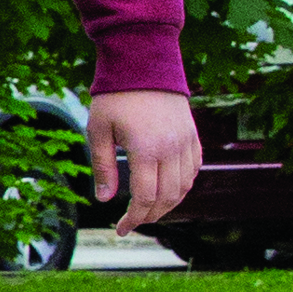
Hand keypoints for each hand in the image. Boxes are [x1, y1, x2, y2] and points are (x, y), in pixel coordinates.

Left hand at [89, 87, 204, 238]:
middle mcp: (171, 149)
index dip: (133, 218)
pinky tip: (167, 189)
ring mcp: (186, 142)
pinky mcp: (192, 135)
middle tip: (131, 222)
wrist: (144, 62)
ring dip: (167, 204)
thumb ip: (103, 167)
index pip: (144, 197)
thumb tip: (104, 200)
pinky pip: (193, 169)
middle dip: (149, 215)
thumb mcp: (99, 130)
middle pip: (167, 197)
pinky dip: (182, 185)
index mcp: (146, 149)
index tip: (120, 229)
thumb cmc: (115, 96)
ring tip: (147, 210)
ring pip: (184, 187)